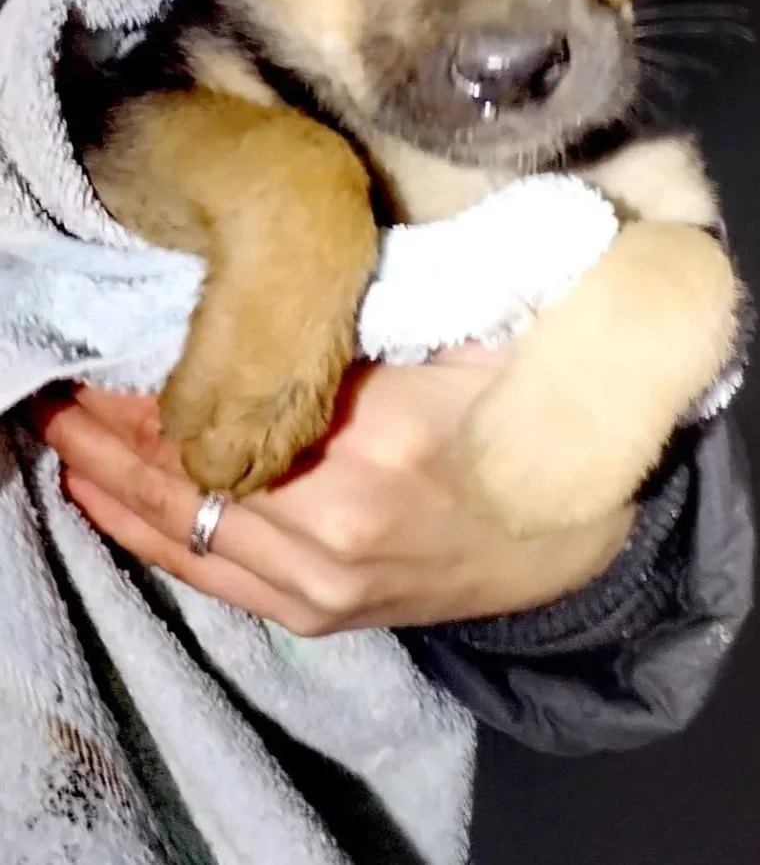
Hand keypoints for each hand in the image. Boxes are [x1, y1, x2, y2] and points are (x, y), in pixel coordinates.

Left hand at [33, 348, 633, 635]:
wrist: (580, 545)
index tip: (103, 323)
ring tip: (56, 421)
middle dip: (106, 414)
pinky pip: (203, 575)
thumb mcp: (483, 334)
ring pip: (176, 520)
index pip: (224, 394)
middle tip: (58, 370)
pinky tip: (92, 494)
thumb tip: (289, 267)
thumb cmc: (530, 424)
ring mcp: (319, 579)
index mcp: (376, 435)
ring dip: (104, 469)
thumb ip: (396, 300)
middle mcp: (333, 518)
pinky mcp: (316, 614)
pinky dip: (137, 532)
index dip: (148, 364)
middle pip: (182, 460)